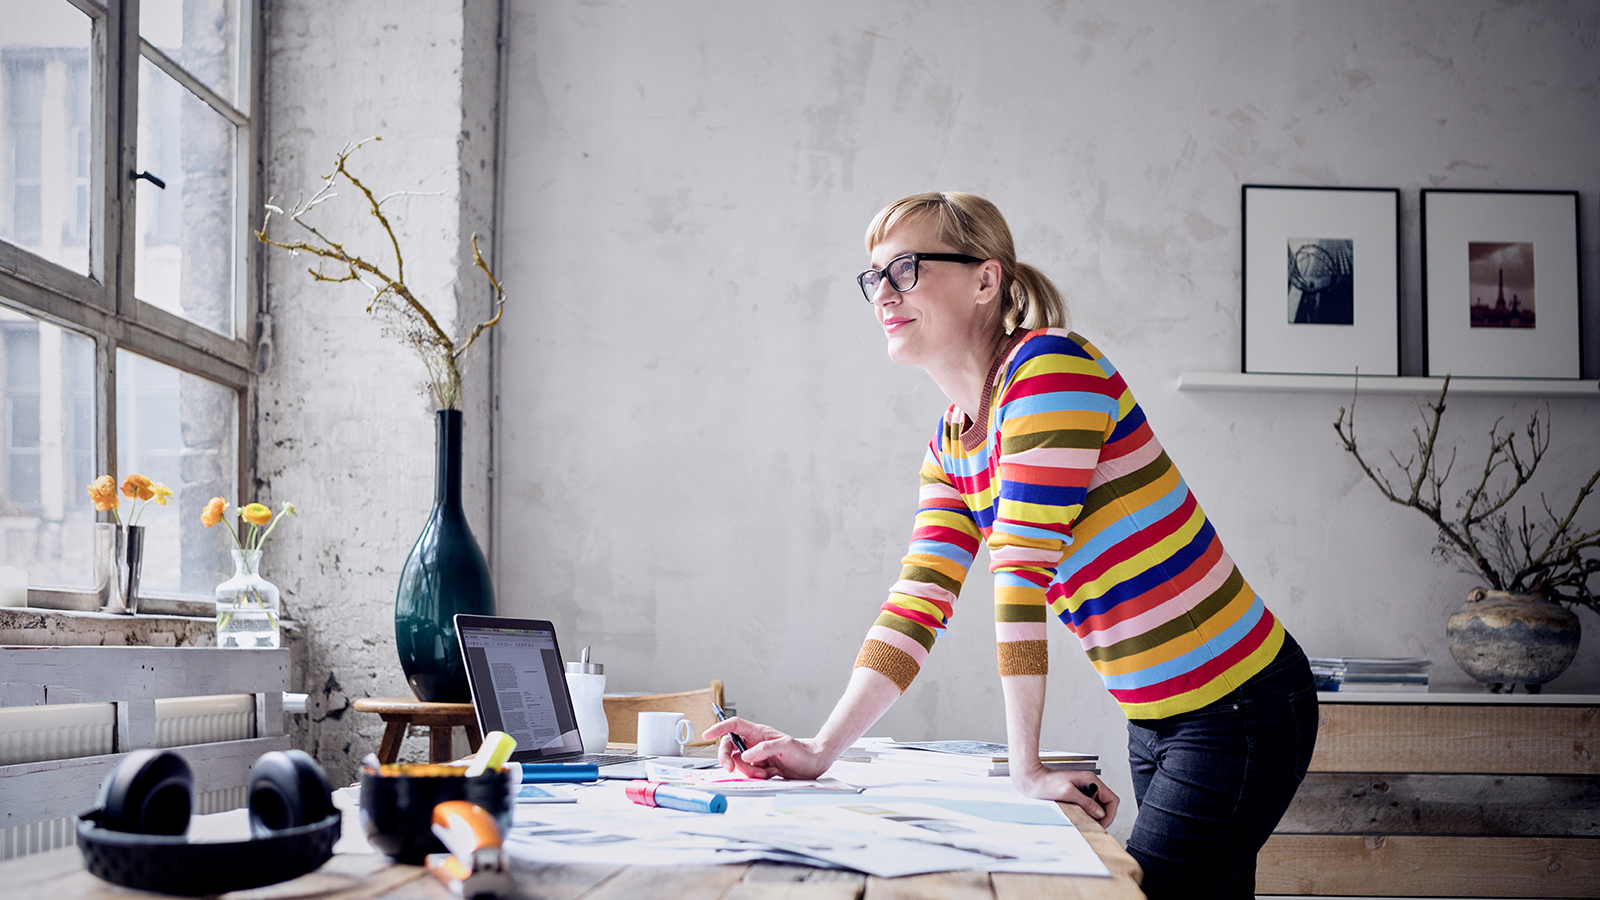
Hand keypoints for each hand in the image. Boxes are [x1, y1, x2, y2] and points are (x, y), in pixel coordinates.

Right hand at [700, 717, 832, 779]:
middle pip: (729, 746)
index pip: (734, 726)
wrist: (813, 765)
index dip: (719, 728)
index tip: (707, 735)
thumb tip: (745, 755)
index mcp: (758, 732)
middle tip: (730, 769)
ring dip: (747, 771)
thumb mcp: (785, 747)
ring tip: (765, 772)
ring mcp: (755, 756)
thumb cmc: (802, 752)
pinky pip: (747, 773)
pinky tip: (768, 775)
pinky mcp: (758, 768)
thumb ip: (764, 749)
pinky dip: (754, 777)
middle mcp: (754, 743)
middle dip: (726, 758)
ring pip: (737, 763)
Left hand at [1010, 763, 1118, 827]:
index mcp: (1090, 780)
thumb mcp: (1068, 793)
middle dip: (1101, 816)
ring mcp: (1083, 788)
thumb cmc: (1045, 783)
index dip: (1109, 814)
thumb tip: (1100, 813)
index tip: (1101, 823)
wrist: (1032, 779)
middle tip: (1092, 824)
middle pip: (1106, 804)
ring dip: (1092, 814)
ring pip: (1096, 806)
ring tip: (1081, 817)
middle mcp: (1089, 783)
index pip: (1112, 799)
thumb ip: (1086, 803)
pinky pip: (1087, 805)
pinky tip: (1075, 813)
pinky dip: (1085, 812)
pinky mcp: (1076, 793)